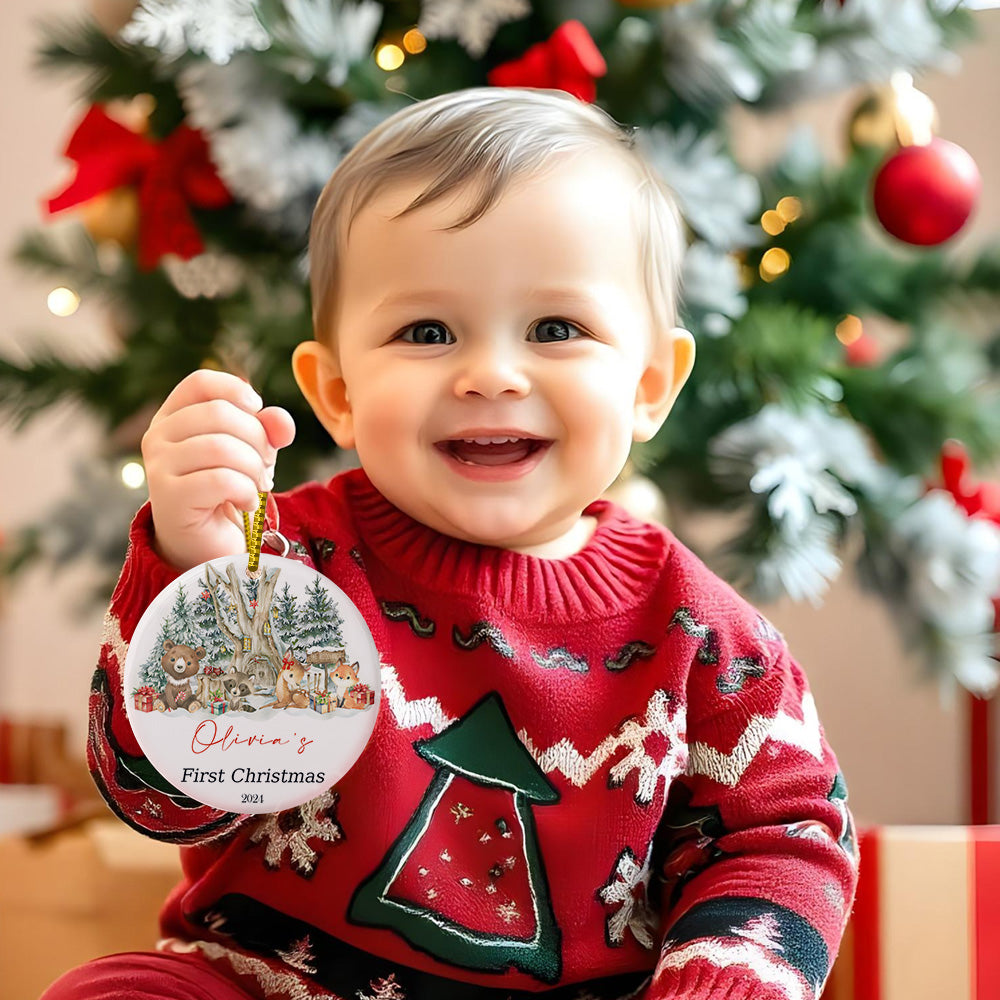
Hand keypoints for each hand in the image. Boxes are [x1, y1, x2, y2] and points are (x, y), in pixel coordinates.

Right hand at [141, 369, 295, 570]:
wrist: (208, 544)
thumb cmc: (229, 490)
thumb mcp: (254, 450)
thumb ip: (269, 428)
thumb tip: (281, 422)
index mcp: (173, 417)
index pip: (200, 382)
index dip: (237, 392)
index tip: (257, 413)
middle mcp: (158, 437)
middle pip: (219, 413)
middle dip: (257, 438)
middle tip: (263, 465)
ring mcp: (158, 467)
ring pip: (221, 446)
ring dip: (254, 468)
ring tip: (257, 485)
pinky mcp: (169, 498)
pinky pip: (222, 480)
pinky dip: (246, 492)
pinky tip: (247, 503)